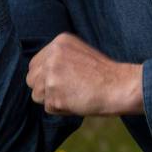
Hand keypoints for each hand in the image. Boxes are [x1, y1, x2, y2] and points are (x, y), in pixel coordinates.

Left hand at [26, 33, 143, 115]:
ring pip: (37, 94)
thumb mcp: (80, 53)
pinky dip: (61, 109)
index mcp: (59, 42)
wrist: (119, 86)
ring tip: (74, 94)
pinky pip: (48, 107)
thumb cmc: (104, 73)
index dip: (45, 76)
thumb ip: (59, 58)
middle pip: (32, 78)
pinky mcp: (53, 94)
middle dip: (44, 87)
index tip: (61, 81)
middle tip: (66, 90)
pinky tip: (77, 101)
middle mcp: (52, 55)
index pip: (35, 63)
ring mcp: (51, 74)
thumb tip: (39, 73)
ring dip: (52, 99)